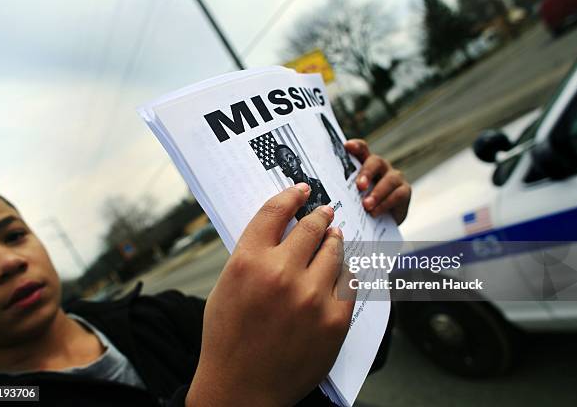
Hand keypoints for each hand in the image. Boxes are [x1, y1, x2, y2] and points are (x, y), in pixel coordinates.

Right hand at [187, 184, 354, 406]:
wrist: (242, 389)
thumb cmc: (228, 337)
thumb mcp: (227, 285)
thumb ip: (252, 253)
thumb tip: (282, 227)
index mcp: (248, 261)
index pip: (275, 211)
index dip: (291, 195)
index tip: (301, 190)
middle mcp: (281, 273)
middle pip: (311, 226)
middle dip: (319, 215)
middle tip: (325, 211)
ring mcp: (312, 297)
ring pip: (335, 251)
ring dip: (334, 241)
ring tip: (333, 238)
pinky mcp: (335, 320)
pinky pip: (349, 282)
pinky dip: (344, 272)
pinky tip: (339, 271)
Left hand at [345, 139, 410, 224]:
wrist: (382, 221)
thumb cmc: (362, 205)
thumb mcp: (352, 195)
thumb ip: (345, 189)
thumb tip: (327, 193)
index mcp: (365, 164)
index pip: (362, 149)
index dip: (356, 146)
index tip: (347, 146)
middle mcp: (381, 167)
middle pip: (375, 162)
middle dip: (367, 173)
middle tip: (359, 186)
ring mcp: (395, 177)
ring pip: (389, 180)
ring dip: (377, 193)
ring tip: (366, 206)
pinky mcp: (405, 191)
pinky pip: (398, 194)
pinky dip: (385, 204)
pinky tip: (375, 213)